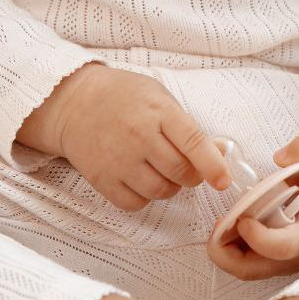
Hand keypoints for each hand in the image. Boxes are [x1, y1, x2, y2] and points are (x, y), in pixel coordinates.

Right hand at [56, 65, 232, 211]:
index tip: (223, 181)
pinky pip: (135, 203)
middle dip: (192, 175)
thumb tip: (218, 153)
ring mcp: (119, 160)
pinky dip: (144, 197)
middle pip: (181, 172)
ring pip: (161, 191)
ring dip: (170, 187)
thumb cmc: (123, 96)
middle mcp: (139, 136)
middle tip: (186, 166)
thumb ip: (187, 126)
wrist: (75, 102)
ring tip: (160, 169)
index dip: (212, 165)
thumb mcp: (159, 97)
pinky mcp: (102, 179)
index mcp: (158, 111)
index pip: (193, 143)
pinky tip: (140, 179)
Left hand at [205, 132, 298, 281]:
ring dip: (227, 250)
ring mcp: (292, 257)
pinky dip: (235, 246)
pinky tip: (233, 222)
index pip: (284, 246)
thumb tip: (279, 158)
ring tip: (221, 222)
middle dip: (226, 254)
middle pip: (255, 269)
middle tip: (216, 226)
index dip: (260, 238)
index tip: (245, 220)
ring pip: (249, 268)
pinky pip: (253, 260)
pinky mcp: (284, 255)